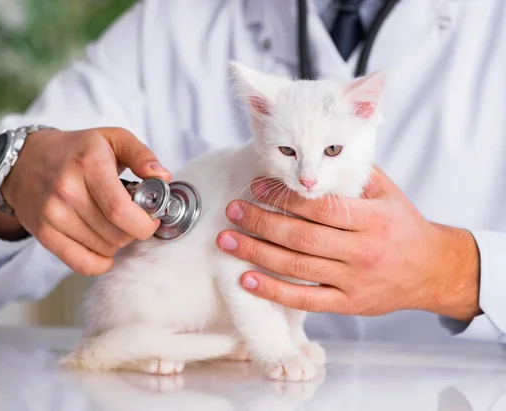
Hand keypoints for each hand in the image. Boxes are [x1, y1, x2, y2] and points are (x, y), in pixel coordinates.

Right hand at [0, 127, 170, 274]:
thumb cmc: (76, 150)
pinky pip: (82, 264)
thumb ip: (142, 155)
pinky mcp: (43, 233)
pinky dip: (100, 262)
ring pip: (103, 249)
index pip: (121, 210)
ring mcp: (52, 214)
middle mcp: (66, 190)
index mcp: (88, 164)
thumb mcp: (112, 138)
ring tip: (113, 223)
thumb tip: (163, 177)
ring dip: (117, 242)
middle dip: (133, 231)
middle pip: (116, 234)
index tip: (151, 218)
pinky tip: (104, 247)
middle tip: (131, 218)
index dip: (144, 223)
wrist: (24, 160)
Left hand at [216, 168, 481, 322]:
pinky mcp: (347, 304)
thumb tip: (314, 153)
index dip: (284, 197)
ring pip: (297, 267)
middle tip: (233, 210)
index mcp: (372, 220)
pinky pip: (305, 300)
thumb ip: (353, 174)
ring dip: (257, 253)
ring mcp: (353, 281)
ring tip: (227, 240)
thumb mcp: (387, 194)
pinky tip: (247, 280)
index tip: (257, 187)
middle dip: (261, 222)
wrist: (432, 271)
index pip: (320, 207)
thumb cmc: (403, 227)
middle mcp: (362, 251)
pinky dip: (273, 291)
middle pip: (301, 237)